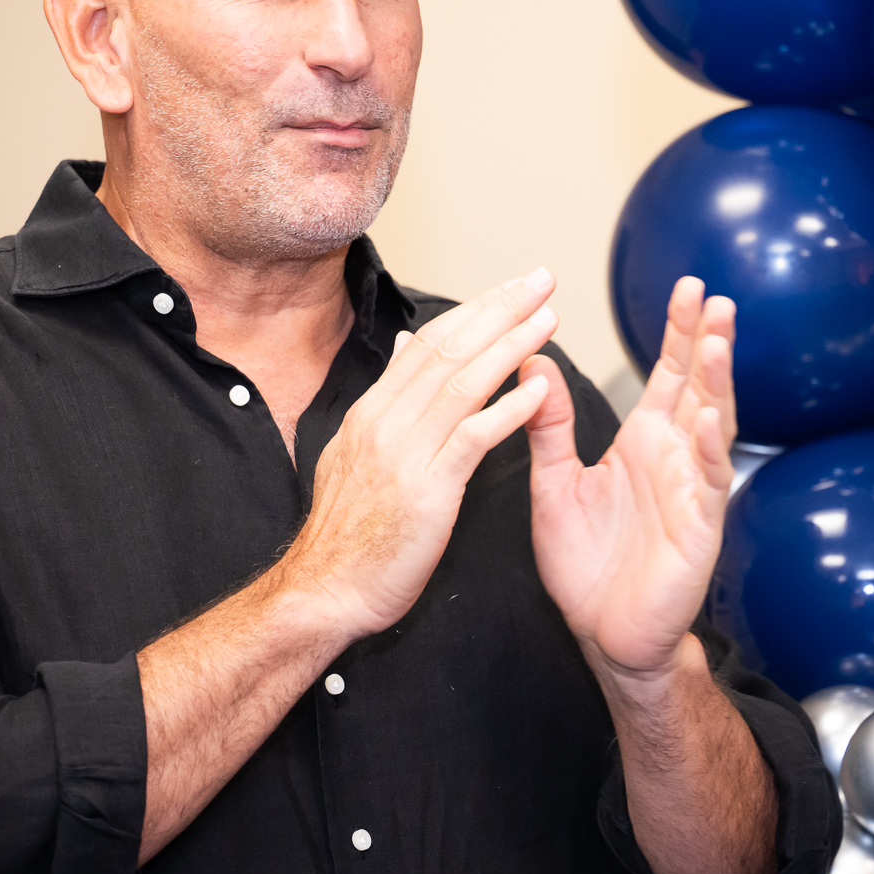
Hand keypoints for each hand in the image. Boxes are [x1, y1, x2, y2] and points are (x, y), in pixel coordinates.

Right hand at [280, 268, 560, 638]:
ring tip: (549, 320)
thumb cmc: (350, 535)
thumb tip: (402, 346)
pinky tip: (540, 391)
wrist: (324, 593)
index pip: (429, 344)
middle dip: (500, 310)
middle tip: (542, 280)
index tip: (512, 287)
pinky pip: (472, 440)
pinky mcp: (426, 492)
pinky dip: (508, 411)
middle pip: (449, 350)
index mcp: (372, 412)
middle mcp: (386, 423)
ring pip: (463, 384)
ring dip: (511, 347)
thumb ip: (386, 400)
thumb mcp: (356, 455)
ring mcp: (404, 455)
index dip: (475, 310)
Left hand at [525, 277, 735, 677]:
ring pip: (714, 427)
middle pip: (700, 388)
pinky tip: (707, 420)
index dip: (678, 332)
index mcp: (644, 442)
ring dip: (718, 384)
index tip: (687, 287)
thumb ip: (547, 425)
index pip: (668, 375)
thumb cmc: (587, 563)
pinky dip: (708, 451)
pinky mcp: (698, 531)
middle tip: (713, 294)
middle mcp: (675, 459)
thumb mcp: (554, 483)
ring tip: (717, 340)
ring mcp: (691, 492)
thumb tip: (532, 362)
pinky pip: (707, 486)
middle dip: (708, 341)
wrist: (603, 633)